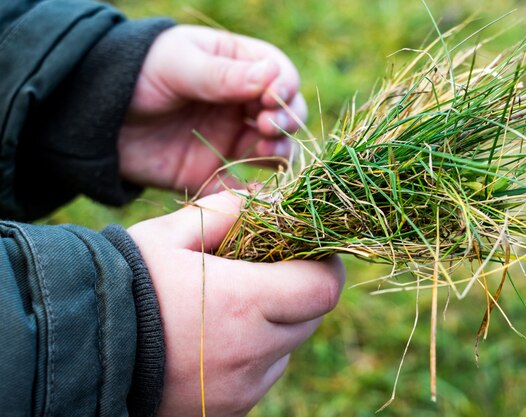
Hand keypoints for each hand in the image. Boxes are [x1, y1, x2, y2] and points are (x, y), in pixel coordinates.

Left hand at [119, 25, 306, 193]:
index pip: (280, 75)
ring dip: (280, 153)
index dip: (284, 87)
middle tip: (264, 126)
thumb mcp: (179, 65)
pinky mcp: (213, 174)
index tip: (271, 99)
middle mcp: (239, 106)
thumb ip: (223, 75)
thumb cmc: (137, 74)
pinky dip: (256, 193)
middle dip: (286, 121)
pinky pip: (244, 188)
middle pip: (284, 115)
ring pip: (274, 151)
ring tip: (266, 152)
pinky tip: (256, 191)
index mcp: (237, 68)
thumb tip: (272, 77)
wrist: (94, 116)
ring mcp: (229, 141)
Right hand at [127, 192, 344, 416]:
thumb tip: (267, 200)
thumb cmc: (123, 283)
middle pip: (310, 320)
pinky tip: (215, 342)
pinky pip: (261, 378)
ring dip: (276, 326)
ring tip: (231, 311)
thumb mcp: (171, 234)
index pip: (323, 289)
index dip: (327, 266)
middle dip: (299, 292)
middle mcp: (250, 353)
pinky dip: (254, 356)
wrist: (75, 349)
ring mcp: (240, 390)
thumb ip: (225, 210)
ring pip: (286, 350)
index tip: (313, 252)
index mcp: (242, 302)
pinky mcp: (228, 412)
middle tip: (267, 274)